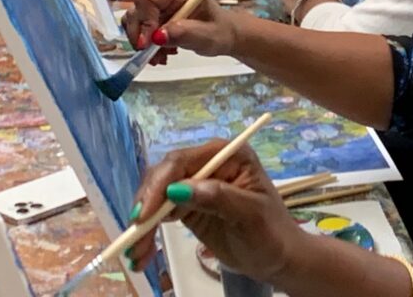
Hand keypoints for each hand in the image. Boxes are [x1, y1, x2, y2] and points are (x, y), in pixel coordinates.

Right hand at [123, 0, 237, 63]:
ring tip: (162, 56)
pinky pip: (138, 25)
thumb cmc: (219, 30)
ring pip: (134, 20)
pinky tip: (162, 51)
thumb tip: (158, 36)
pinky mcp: (152, 9)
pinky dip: (146, 41)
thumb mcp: (206, 36)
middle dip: (142, 36)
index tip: (149, 44)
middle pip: (136, 10)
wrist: (222, 32)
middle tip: (155, 57)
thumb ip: (183, 34)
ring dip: (144, 42)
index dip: (144, 22)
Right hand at [127, 141, 306, 281]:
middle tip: (133, 240)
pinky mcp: (188, 207)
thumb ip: (217, 198)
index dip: (159, 185)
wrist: (278, 257)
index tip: (145, 215)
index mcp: (228, 155)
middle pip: (163, 177)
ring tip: (135, 254)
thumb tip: (178, 190)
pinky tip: (141, 253)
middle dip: (145, 207)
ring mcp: (196, 186)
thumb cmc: (272, 232)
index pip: (183, 161)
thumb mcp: (249, 214)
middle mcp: (208, 164)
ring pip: (156, 197)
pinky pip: (159, 215)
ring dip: (142, 224)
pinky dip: (148, 233)